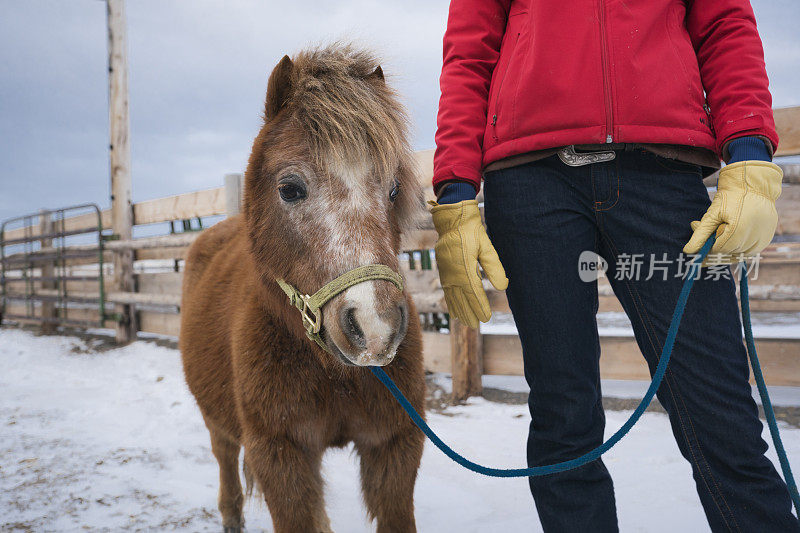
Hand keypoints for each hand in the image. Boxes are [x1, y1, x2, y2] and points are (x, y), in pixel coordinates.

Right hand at [430, 199, 507, 327]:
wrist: (452, 220)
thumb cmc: (471, 232)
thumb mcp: (486, 247)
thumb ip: (494, 267)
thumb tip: (503, 286)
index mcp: (464, 268)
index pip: (474, 293)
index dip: (480, 307)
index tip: (486, 318)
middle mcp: (453, 274)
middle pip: (462, 299)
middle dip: (469, 313)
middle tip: (476, 325)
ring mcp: (446, 273)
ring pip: (453, 297)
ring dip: (459, 310)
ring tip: (466, 322)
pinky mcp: (443, 271)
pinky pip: (447, 291)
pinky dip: (451, 302)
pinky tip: (454, 310)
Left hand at [684, 161, 782, 263]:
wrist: (753, 185)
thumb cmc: (730, 198)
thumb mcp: (712, 215)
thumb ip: (700, 235)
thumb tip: (688, 252)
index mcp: (739, 232)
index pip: (717, 251)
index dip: (705, 249)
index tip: (695, 247)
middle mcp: (754, 238)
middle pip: (728, 253)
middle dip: (714, 246)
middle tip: (706, 229)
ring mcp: (763, 239)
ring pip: (738, 254)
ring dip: (726, 247)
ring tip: (722, 228)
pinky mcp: (767, 238)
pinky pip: (750, 250)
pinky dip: (738, 247)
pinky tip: (732, 234)